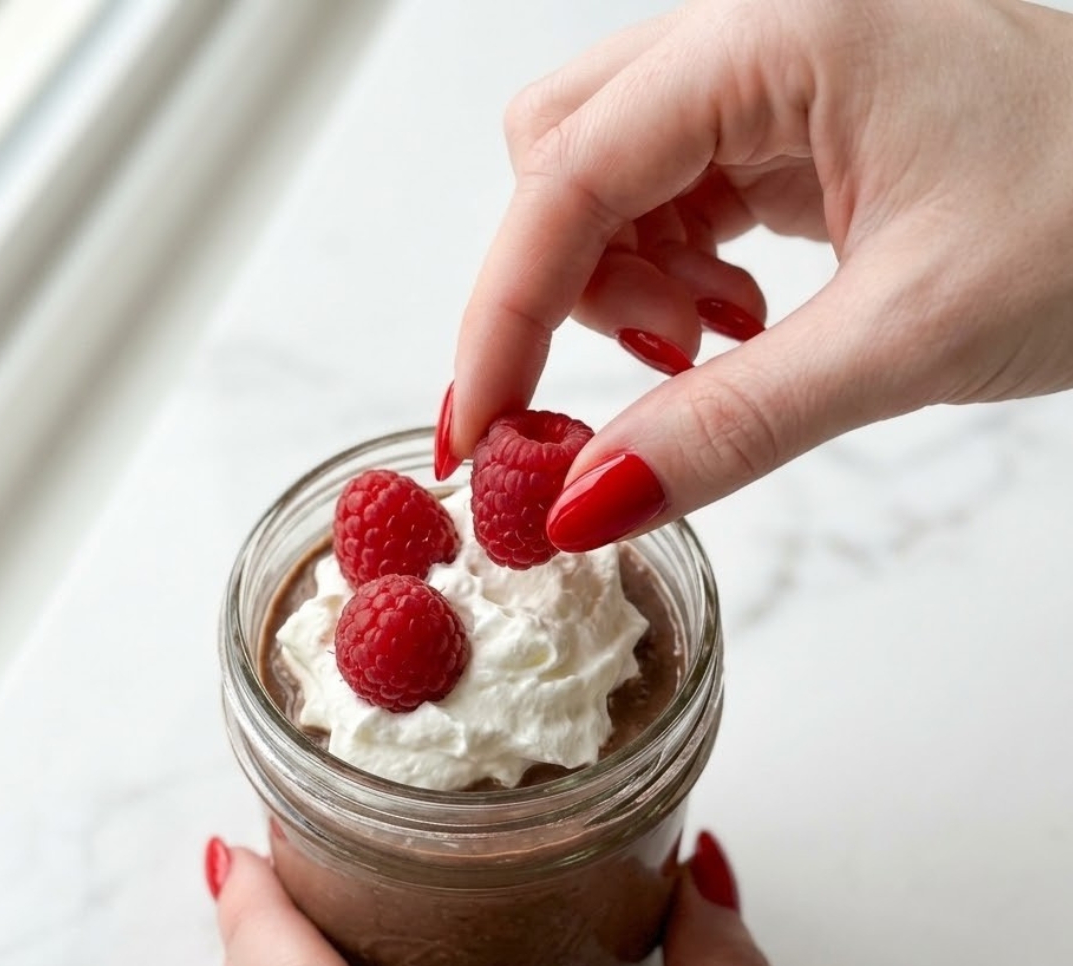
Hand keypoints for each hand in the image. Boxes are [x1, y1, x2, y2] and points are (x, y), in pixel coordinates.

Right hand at [438, 0, 1072, 549]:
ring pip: (604, 179)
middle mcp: (758, 30)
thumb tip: (584, 502)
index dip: (502, 312)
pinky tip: (736, 320)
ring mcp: (768, 76)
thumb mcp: (905, 340)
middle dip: (566, 284)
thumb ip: (730, 424)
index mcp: (786, 30)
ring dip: (620, 286)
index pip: (570, 171)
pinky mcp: (782, 127)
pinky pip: (667, 198)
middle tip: (646, 375)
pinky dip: (669, 278)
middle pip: (561, 154)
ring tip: (716, 345)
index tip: (475, 431)